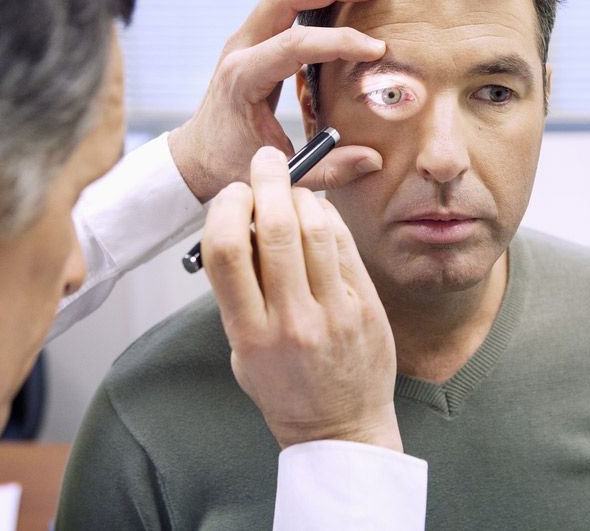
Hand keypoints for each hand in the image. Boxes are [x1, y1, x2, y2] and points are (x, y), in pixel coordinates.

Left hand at [169, 0, 385, 202]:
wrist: (196, 156)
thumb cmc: (232, 165)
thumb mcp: (278, 173)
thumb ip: (326, 169)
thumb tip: (374, 159)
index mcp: (243, 79)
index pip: (294, 45)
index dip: (338, 42)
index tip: (376, 50)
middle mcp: (239, 48)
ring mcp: (242, 38)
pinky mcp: (250, 37)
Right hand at [201, 146, 400, 451]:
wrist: (341, 428)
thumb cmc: (285, 387)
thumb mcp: (243, 350)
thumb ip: (239, 295)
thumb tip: (245, 225)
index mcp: (247, 333)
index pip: (225, 250)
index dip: (226, 208)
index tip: (232, 194)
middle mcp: (289, 320)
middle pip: (274, 228)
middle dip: (266, 182)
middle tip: (266, 160)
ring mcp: (332, 313)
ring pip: (316, 229)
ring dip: (302, 196)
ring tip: (294, 189)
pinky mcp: (364, 306)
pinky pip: (345, 245)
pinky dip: (328, 218)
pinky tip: (319, 215)